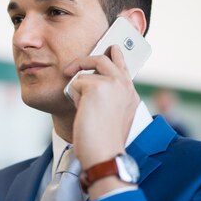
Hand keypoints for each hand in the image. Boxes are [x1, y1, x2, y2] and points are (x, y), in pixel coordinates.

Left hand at [64, 45, 139, 169]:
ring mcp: (113, 84)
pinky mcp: (98, 86)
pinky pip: (76, 83)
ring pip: (86, 72)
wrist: (104, 154)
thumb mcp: (111, 115)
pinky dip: (74, 97)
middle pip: (104, 59)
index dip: (115, 54)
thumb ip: (107, 97)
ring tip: (84, 110)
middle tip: (70, 69)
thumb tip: (86, 82)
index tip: (111, 46)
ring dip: (78, 89)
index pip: (123, 65)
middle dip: (84, 61)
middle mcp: (125, 86)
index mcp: (131, 94)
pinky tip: (82, 112)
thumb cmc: (103, 142)